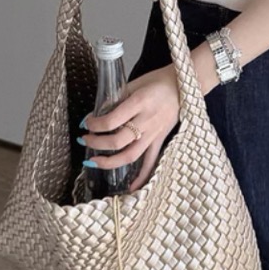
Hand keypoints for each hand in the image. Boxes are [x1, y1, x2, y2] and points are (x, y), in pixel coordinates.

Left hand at [82, 66, 181, 192]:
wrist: (184, 85)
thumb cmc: (157, 81)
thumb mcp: (134, 83)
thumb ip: (116, 98)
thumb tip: (96, 114)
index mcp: (139, 103)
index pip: (112, 120)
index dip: (95, 125)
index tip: (86, 123)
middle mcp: (147, 121)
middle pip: (118, 141)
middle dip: (97, 143)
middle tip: (84, 139)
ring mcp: (154, 133)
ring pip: (131, 155)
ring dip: (110, 162)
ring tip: (93, 161)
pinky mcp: (160, 140)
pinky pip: (151, 162)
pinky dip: (142, 177)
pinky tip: (130, 188)